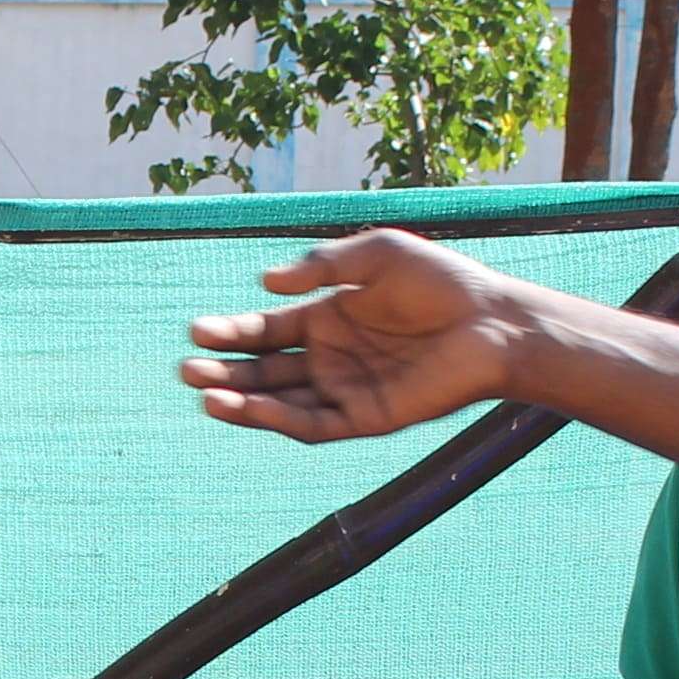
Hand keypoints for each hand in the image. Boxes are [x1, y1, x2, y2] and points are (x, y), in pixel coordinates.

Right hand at [180, 230, 530, 441]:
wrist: (494, 322)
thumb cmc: (441, 281)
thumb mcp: (376, 255)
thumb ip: (322, 266)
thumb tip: (265, 283)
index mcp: (325, 319)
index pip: (265, 331)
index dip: (229, 332)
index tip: (196, 330)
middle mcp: (329, 359)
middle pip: (262, 370)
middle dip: (222, 370)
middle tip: (184, 369)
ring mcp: (345, 390)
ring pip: (279, 402)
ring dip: (239, 400)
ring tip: (202, 392)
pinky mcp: (365, 418)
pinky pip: (312, 424)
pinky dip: (276, 419)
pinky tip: (245, 406)